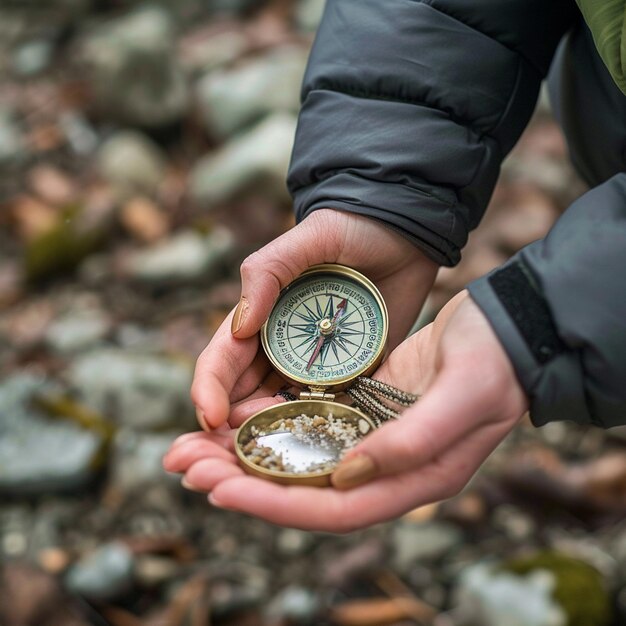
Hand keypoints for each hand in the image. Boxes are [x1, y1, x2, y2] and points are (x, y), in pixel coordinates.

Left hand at [164, 291, 527, 530]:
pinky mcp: (361, 407)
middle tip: (182, 463)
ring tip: (189, 444)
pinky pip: (306, 423)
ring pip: (297, 456)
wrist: (507, 330)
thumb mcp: (465, 397)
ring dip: (243, 451)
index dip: (273, 503)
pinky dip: (268, 422)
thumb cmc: (495, 363)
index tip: (219, 491)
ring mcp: (370, 438)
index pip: (332, 507)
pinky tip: (232, 414)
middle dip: (240, 479)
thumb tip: (348, 476)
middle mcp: (385, 468)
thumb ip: (412, 443)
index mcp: (413, 480)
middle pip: (302, 488)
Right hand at [191, 208, 437, 430]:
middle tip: (234, 450)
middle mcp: (281, 346)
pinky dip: (318, 426)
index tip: (209, 417)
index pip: (223, 359)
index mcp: (260, 316)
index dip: (210, 389)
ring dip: (273, 432)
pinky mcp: (351, 373)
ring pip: (283, 407)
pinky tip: (316, 444)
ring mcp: (316, 364)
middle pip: (245, 393)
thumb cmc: (351, 228)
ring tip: (272, 452)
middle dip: (233, 422)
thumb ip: (267, 275)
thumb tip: (236, 329)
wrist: (405, 233)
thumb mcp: (306, 240)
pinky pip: (329, 405)